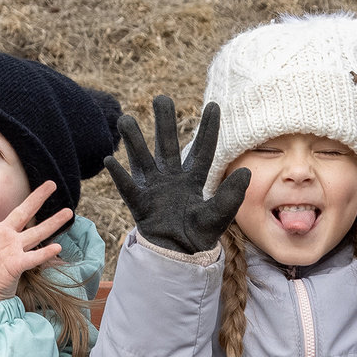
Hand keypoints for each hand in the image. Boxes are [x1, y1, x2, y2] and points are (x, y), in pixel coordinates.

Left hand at [0, 169, 71, 302]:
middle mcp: (4, 237)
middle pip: (22, 213)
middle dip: (37, 198)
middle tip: (51, 183)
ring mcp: (13, 250)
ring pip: (36, 232)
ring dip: (52, 222)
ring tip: (70, 211)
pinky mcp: (18, 265)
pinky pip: (33, 257)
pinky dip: (44, 253)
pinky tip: (58, 246)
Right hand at [103, 97, 250, 255]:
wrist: (180, 258)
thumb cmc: (200, 237)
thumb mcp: (221, 214)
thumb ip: (232, 194)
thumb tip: (246, 171)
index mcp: (194, 180)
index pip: (202, 150)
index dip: (208, 128)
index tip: (213, 105)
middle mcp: (172, 179)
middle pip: (167, 146)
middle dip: (164, 122)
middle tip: (161, 98)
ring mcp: (154, 189)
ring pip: (143, 159)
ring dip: (134, 141)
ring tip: (125, 119)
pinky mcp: (140, 204)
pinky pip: (128, 187)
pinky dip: (119, 175)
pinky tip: (110, 159)